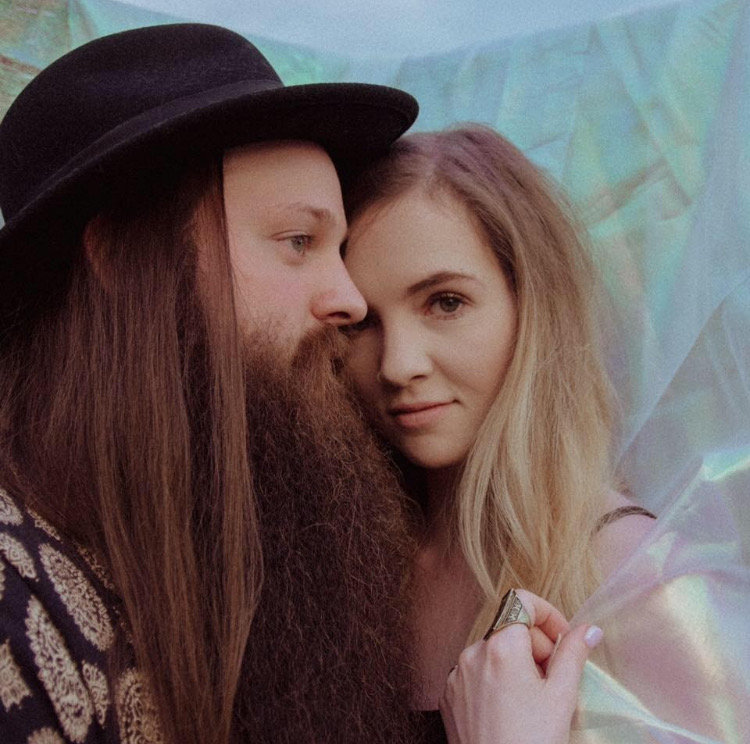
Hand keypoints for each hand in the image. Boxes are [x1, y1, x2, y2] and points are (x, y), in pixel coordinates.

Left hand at [439, 589, 601, 743]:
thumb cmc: (531, 742)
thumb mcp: (562, 696)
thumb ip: (574, 654)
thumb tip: (588, 629)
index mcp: (501, 646)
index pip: (522, 601)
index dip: (547, 614)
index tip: (562, 639)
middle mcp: (473, 652)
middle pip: (510, 629)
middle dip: (536, 647)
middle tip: (552, 681)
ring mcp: (457, 674)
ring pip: (493, 652)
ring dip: (515, 665)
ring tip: (531, 701)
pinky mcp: (449, 695)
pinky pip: (476, 673)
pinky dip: (495, 682)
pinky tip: (509, 711)